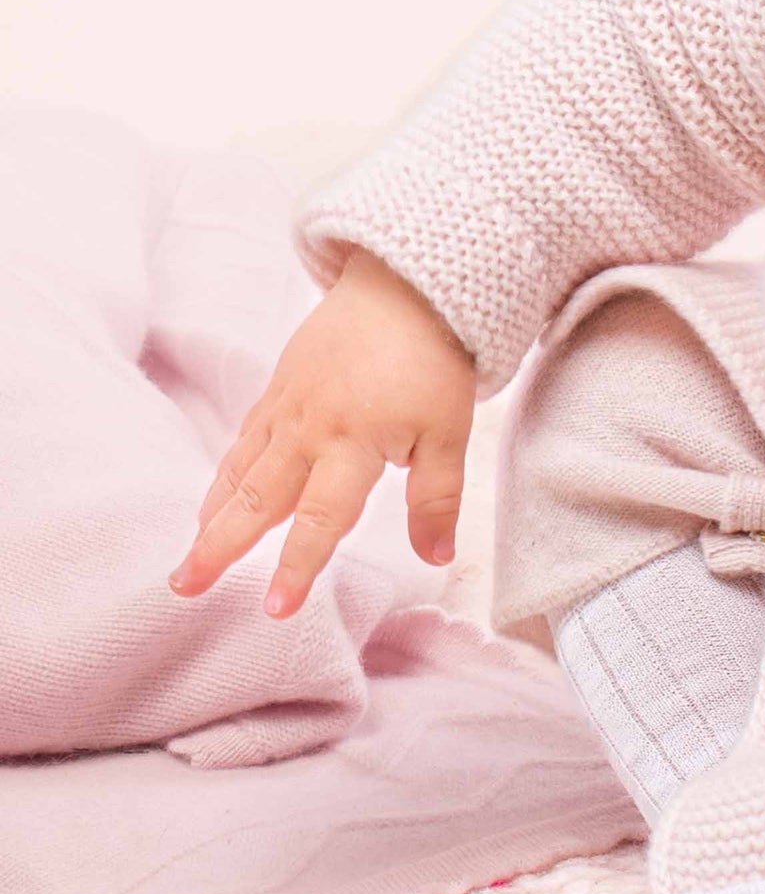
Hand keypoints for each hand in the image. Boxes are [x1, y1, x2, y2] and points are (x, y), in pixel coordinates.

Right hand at [167, 248, 475, 618]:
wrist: (407, 285)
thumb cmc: (434, 361)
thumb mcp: (450, 433)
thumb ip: (437, 499)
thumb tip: (439, 557)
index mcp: (354, 443)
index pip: (321, 518)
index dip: (298, 565)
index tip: (273, 608)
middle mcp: (310, 429)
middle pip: (259, 498)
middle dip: (222, 547)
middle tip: (186, 586)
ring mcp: (288, 406)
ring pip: (242, 468)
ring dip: (213, 514)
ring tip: (191, 554)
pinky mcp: (280, 387)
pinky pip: (246, 437)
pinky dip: (225, 472)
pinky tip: (215, 498)